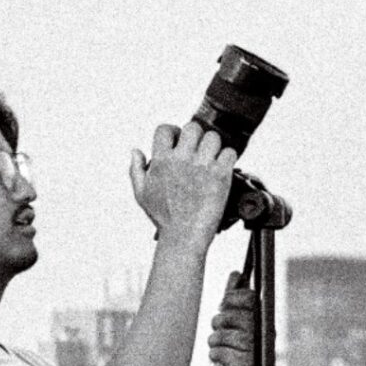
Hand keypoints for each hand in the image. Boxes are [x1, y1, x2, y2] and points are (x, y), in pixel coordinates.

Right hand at [130, 121, 238, 241]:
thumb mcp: (141, 193)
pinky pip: (229, 153)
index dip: (173, 132)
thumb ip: (136, 169)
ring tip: (211, 159)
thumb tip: (136, 150)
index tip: (178, 142)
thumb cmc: (163, 217)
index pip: (165, 128)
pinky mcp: (220, 176)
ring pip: (213, 137)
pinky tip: (223, 168)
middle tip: (198, 150)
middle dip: (196, 137)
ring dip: (213, 146)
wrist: (183, 237)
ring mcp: (202, 166)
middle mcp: (182, 159)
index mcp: (161, 159)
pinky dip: (228, 158)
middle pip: (193, 127)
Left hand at [207, 274, 257, 365]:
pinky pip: (220, 352)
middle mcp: (265, 336)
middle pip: (233, 316)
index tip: (223, 304)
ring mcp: (257, 353)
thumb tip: (237, 274)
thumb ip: (233, 299)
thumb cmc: (233, 351)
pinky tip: (220, 361)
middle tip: (218, 329)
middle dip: (218, 321)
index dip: (232, 298)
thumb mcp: (232, 322)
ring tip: (218, 347)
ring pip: (223, 334)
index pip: (250, 298)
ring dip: (214, 340)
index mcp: (264, 322)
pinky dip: (214, 355)